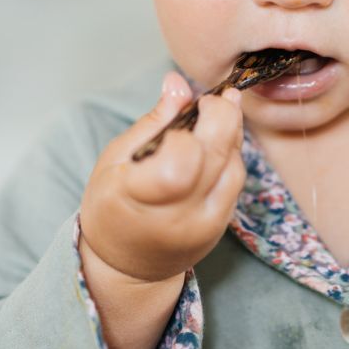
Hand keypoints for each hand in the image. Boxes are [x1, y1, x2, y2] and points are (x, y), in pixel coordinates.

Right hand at [79, 71, 244, 282]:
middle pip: (218, 156)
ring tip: (213, 119)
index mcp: (140, 197)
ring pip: (235, 167)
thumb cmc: (112, 206)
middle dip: (223, 116)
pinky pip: (237, 183)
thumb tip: (177, 82)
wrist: (126, 265)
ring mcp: (204, 226)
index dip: (190, 127)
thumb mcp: (116, 159)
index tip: (184, 112)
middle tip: (213, 99)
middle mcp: (178, 216)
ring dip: (231, 135)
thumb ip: (153, 121)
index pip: (184, 157)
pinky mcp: (221, 228)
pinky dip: (231, 157)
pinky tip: (216, 146)